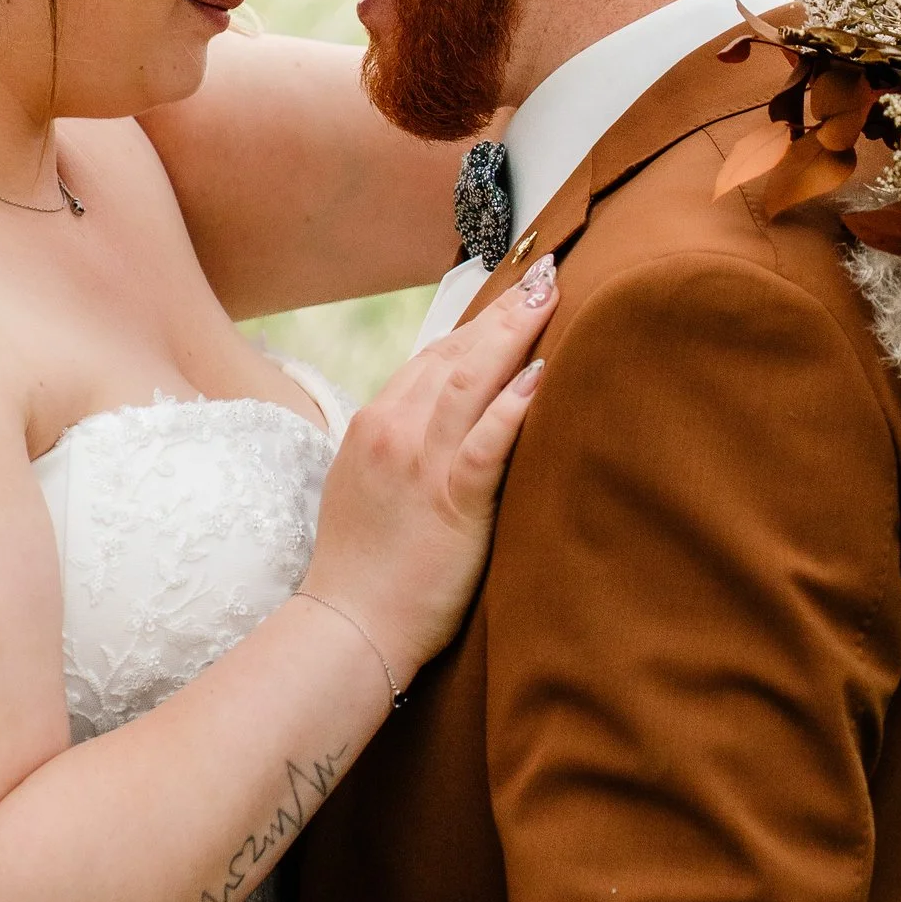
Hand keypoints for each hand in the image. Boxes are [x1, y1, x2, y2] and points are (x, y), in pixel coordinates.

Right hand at [304, 257, 556, 674]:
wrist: (349, 625)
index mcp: (374, 425)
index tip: (512, 299)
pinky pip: (486, 441)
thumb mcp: (366, 488)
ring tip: (550, 300)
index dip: (477, 324)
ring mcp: (419, 464)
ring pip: (471, 382)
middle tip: (545, 277)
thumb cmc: (364, 568)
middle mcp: (393, 432)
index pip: (432, 357)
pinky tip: (543, 376)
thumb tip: (436, 425)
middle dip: (503, 314)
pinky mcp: (450, 501)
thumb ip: (398, 448)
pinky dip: (515, 405)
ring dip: (514, 335)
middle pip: (455, 355)